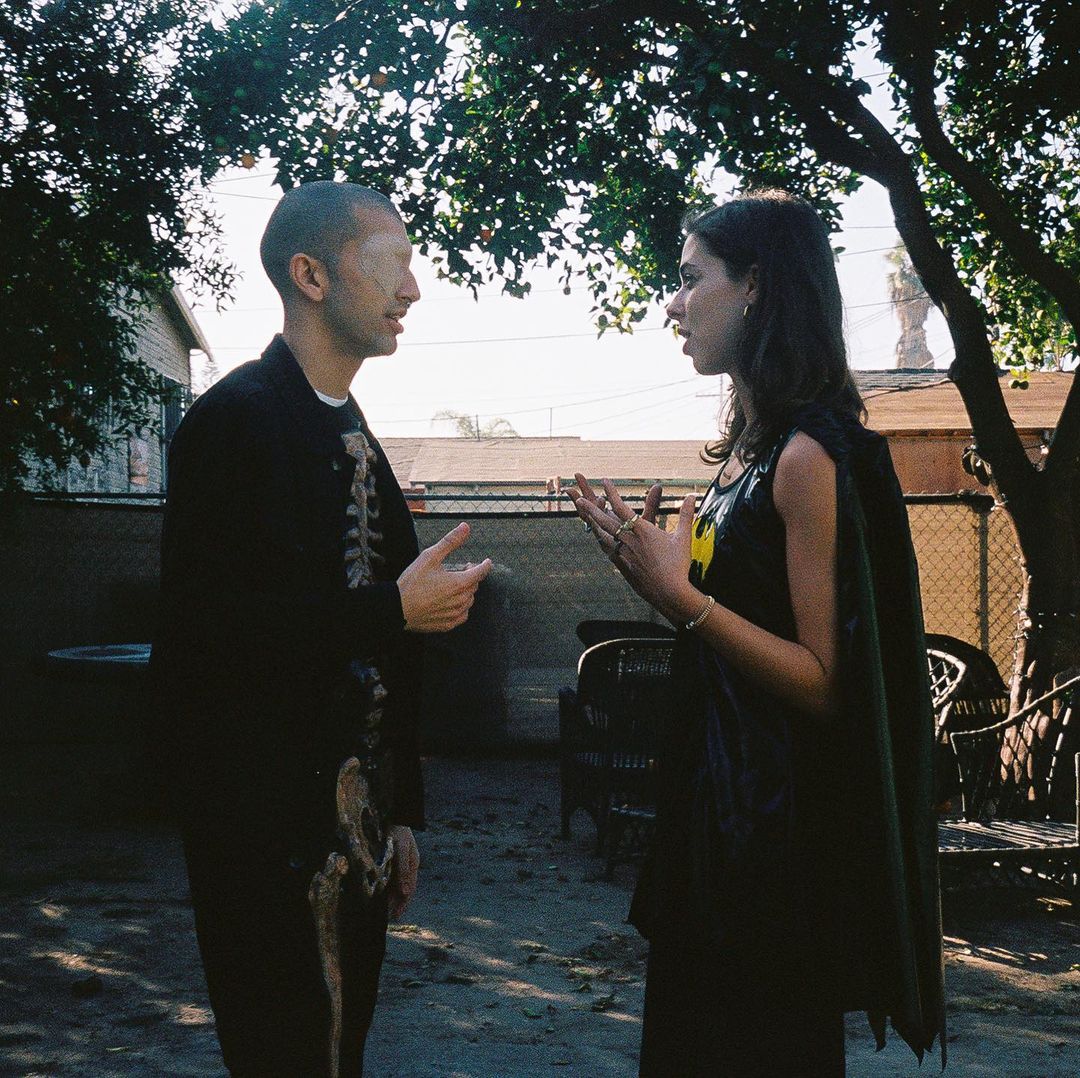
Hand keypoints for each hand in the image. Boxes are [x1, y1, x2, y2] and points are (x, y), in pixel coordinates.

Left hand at [386, 825, 419, 919]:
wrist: (393, 813)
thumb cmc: (397, 830)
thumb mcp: (401, 850)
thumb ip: (403, 870)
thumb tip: (405, 893)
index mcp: (413, 864)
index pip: (409, 889)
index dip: (403, 904)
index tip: (395, 916)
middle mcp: (409, 865)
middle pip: (404, 889)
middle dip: (397, 903)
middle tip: (389, 918)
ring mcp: (402, 862)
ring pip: (397, 884)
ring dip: (392, 897)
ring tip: (384, 909)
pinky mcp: (394, 858)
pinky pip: (392, 877)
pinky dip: (388, 887)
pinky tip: (382, 892)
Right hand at [397, 522, 491, 631]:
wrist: (397, 608)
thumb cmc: (412, 582)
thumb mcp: (430, 557)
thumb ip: (450, 541)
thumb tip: (466, 527)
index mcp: (460, 583)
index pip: (481, 572)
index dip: (485, 565)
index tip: (486, 562)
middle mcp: (461, 600)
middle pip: (474, 586)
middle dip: (471, 576)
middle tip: (462, 569)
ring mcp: (455, 614)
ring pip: (469, 600)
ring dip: (465, 591)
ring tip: (454, 584)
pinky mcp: (448, 625)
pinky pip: (462, 614)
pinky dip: (460, 607)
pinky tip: (451, 602)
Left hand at [569, 475, 699, 622]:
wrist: (670, 592)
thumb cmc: (678, 565)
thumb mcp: (683, 537)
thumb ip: (685, 515)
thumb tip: (691, 496)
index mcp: (643, 531)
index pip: (623, 507)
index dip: (612, 493)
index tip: (605, 481)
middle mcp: (630, 541)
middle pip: (606, 521)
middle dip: (592, 509)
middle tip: (579, 499)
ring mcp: (625, 555)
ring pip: (604, 536)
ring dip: (594, 525)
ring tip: (586, 518)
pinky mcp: (624, 567)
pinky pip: (610, 552)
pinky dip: (603, 543)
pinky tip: (600, 541)